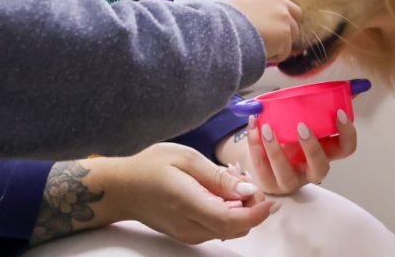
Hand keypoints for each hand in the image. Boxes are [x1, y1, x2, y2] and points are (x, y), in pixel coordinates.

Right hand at [110, 144, 275, 243]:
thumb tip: (248, 192)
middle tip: (243, 177)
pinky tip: (220, 191)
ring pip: (230, 229)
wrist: (122, 189)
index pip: (233, 221)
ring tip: (230, 180)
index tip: (271, 199)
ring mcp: (190, 234)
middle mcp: (191, 227)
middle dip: (252, 206)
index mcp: (189, 204)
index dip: (258, 213)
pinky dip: (229, 212)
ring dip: (241, 209)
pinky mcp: (189, 234)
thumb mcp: (186, 159)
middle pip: (237, 227)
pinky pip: (219, 227)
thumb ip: (218, 178)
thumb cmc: (150, 167)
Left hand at [220, 110, 358, 194]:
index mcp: (326, 152)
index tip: (338, 112)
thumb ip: (323, 105)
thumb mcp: (307, 120)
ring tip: (266, 127)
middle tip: (301, 125)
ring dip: (275, 150)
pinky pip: (261, 166)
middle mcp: (311, 169)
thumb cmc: (290, 135)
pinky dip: (255, 145)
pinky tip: (253, 126)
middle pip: (321, 166)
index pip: (346, 148)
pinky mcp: (268, 182)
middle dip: (312, 148)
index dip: (346, 133)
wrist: (264, 154)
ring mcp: (290, 179)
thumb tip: (348, 86)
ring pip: (285, 172)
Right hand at [227, 0, 302, 62]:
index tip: (268, 28)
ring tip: (262, 48)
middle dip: (288, 27)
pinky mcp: (286, 34)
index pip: (279, 4)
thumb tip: (254, 25)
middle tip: (276, 40)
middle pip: (295, 15)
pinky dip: (274, 56)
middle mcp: (277, 1)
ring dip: (280, 44)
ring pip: (292, 35)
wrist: (226, 30)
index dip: (275, 18)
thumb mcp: (237, 7)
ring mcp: (284, 17)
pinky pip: (284, 51)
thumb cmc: (224, 21)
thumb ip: (251, 11)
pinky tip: (260, 53)